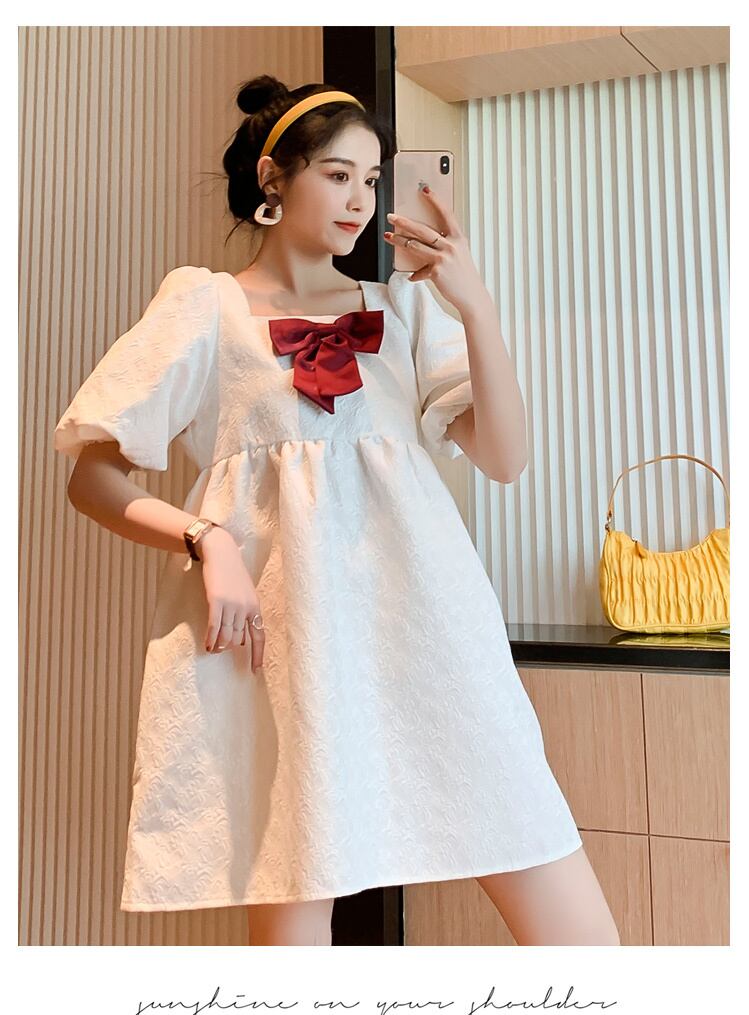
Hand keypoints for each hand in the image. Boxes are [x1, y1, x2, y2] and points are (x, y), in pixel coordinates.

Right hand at [199, 526, 264, 672]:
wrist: (221, 553)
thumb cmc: (232, 572)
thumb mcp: (245, 592)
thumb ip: (245, 611)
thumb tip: (240, 636)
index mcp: (255, 606)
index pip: (259, 636)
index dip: (257, 654)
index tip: (255, 670)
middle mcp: (245, 608)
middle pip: (238, 638)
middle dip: (230, 647)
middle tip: (220, 650)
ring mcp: (231, 605)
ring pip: (226, 635)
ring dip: (219, 645)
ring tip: (213, 650)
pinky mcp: (216, 601)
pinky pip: (214, 627)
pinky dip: (211, 639)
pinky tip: (207, 646)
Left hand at [383, 186, 486, 311]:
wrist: (471, 295)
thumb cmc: (465, 275)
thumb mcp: (459, 254)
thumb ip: (444, 246)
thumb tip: (425, 243)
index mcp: (458, 238)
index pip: (446, 214)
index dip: (435, 201)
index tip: (425, 190)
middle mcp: (451, 245)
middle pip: (422, 229)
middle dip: (404, 221)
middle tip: (392, 217)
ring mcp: (443, 258)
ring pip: (415, 245)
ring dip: (399, 240)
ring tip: (388, 236)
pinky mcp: (436, 272)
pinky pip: (420, 270)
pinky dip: (415, 275)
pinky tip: (411, 277)